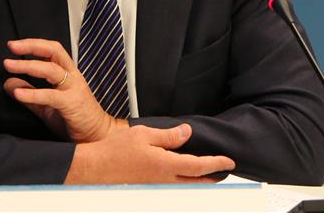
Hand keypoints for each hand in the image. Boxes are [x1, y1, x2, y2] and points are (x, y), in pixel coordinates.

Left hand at [3, 38, 124, 142]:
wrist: (97, 137)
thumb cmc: (75, 120)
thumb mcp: (47, 105)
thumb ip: (29, 94)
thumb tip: (9, 83)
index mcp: (68, 74)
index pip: (52, 50)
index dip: (33, 44)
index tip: (14, 45)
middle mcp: (72, 77)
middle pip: (54, 51)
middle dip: (32, 45)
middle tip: (12, 46)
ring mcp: (73, 89)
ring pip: (51, 69)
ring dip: (28, 65)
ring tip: (9, 65)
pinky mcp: (72, 104)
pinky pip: (51, 96)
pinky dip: (33, 93)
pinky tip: (18, 94)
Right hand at [65, 123, 235, 183]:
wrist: (94, 169)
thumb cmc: (114, 151)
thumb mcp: (143, 134)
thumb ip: (167, 136)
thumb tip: (187, 133)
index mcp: (165, 166)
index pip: (199, 167)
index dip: (216, 164)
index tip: (229, 161)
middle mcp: (164, 181)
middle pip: (196, 182)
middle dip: (212, 177)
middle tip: (223, 170)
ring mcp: (156, 188)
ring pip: (185, 186)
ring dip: (198, 180)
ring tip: (206, 172)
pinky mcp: (148, 189)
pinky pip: (172, 187)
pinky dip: (183, 182)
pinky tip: (182, 175)